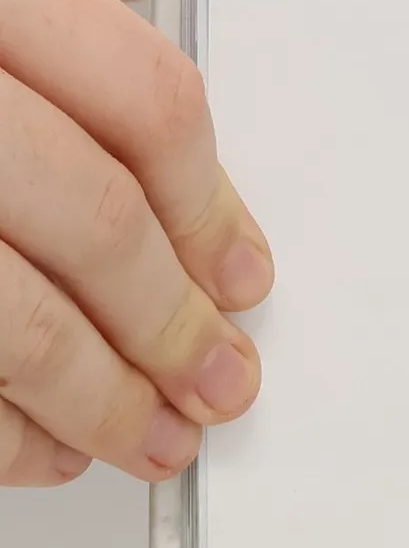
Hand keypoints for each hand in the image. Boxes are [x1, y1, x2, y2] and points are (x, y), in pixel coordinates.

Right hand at [0, 0, 273, 486]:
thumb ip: (57, 114)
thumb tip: (199, 246)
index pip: (139, 97)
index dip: (210, 205)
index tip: (245, 278)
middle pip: (92, 217)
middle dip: (172, 324)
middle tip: (220, 383)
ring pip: (17, 320)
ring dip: (101, 401)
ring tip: (151, 440)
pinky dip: (2, 435)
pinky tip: (42, 449)